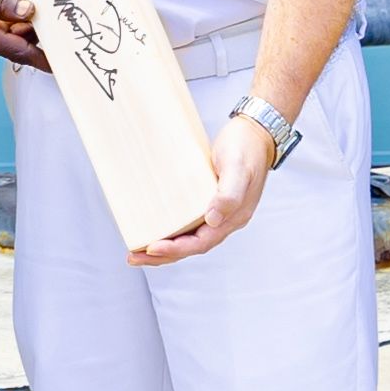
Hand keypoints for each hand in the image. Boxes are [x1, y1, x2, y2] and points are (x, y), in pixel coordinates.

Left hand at [128, 108, 281, 267]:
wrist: (255, 133)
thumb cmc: (246, 148)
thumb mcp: (238, 168)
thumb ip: (229, 194)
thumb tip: (212, 219)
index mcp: (234, 217)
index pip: (201, 243)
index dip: (176, 249)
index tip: (152, 248)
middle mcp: (225, 220)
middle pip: (192, 246)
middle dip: (163, 255)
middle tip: (134, 257)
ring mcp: (218, 212)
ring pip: (189, 238)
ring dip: (165, 247)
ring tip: (139, 251)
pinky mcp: (209, 201)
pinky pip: (189, 223)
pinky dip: (173, 230)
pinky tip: (157, 228)